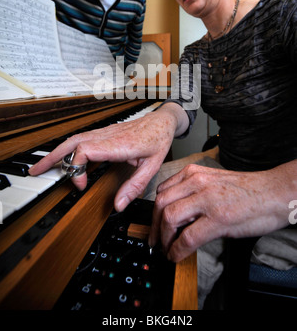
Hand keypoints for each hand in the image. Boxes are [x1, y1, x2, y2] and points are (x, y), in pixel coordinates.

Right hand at [29, 108, 178, 210]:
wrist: (162, 121)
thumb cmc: (158, 140)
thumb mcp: (153, 166)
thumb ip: (135, 186)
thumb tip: (118, 205)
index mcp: (118, 144)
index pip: (85, 149)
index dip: (76, 167)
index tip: (81, 184)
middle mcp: (107, 136)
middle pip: (72, 142)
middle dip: (52, 157)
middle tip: (37, 172)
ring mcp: (104, 132)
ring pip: (73, 139)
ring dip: (56, 152)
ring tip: (42, 166)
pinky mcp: (103, 133)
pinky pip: (80, 138)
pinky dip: (66, 148)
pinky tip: (61, 157)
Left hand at [149, 162, 294, 261]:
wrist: (274, 193)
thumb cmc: (247, 190)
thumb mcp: (213, 182)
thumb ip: (192, 192)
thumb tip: (176, 213)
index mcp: (194, 173)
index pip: (162, 191)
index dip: (154, 212)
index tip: (155, 225)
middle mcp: (197, 182)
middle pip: (161, 204)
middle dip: (154, 227)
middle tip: (155, 241)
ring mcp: (207, 200)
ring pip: (169, 218)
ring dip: (164, 239)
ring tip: (167, 249)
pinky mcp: (218, 219)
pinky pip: (187, 237)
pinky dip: (177, 250)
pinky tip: (178, 255)